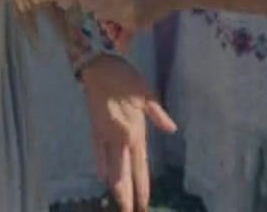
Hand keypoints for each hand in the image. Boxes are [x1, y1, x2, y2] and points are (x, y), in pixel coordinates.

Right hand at [79, 55, 177, 210]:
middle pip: (123, 175)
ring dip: (115, 187)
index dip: (142, 189)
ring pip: (110, 168)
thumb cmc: (125, 78)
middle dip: (126, 197)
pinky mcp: (94, 129)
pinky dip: (101, 165)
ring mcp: (104, 136)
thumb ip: (158, 115)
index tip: (143, 205)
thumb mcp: (147, 94)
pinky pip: (97, 152)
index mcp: (135, 133)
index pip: (140, 168)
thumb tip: (172, 129)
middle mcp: (119, 139)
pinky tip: (102, 178)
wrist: (98, 67)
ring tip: (119, 203)